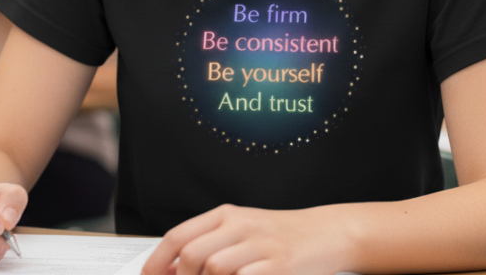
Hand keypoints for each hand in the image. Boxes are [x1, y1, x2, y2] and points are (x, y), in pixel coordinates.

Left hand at [142, 204, 348, 274]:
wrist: (326, 233)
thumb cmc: (281, 236)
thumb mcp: (243, 231)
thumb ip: (210, 245)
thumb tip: (173, 270)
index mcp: (227, 216)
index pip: (179, 236)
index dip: (158, 262)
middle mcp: (240, 226)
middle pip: (193, 255)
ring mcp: (260, 245)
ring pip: (214, 268)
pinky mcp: (279, 264)